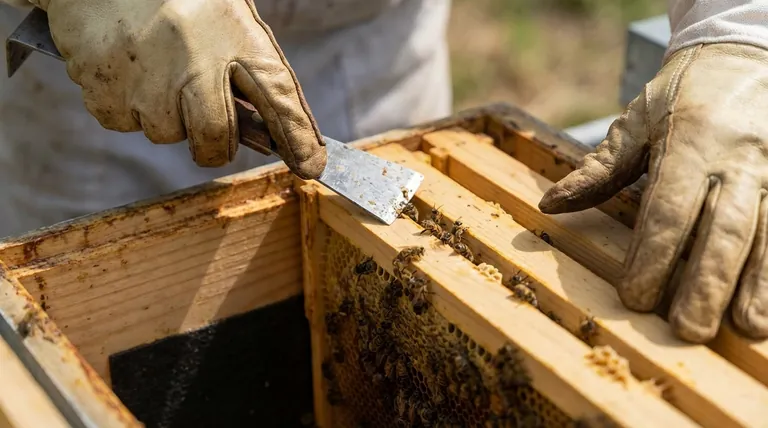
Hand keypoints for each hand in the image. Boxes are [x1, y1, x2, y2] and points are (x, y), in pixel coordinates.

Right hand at [31, 0, 326, 178]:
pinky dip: (126, 105)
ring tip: (153, 65)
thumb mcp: (225, 19)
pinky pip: (122, 121)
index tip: (310, 166)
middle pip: (214, 139)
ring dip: (163, 113)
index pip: (279, 99)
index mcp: (235, 35)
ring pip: (164, 133)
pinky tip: (126, 67)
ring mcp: (146, 79)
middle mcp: (195, 61)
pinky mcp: (104, 88)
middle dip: (214, 144)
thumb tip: (264, 135)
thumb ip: (245, 73)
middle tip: (207, 123)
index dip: (297, 138)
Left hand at [539, 43, 767, 342]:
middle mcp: (739, 160)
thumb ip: (600, 168)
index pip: (669, 209)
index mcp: (692, 141)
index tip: (635, 297)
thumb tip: (551, 205)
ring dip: (758, 285)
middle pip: (724, 231)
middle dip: (706, 285)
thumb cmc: (684, 92)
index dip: (652, 257)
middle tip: (688, 332)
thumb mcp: (637, 120)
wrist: (746, 54)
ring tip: (747, 330)